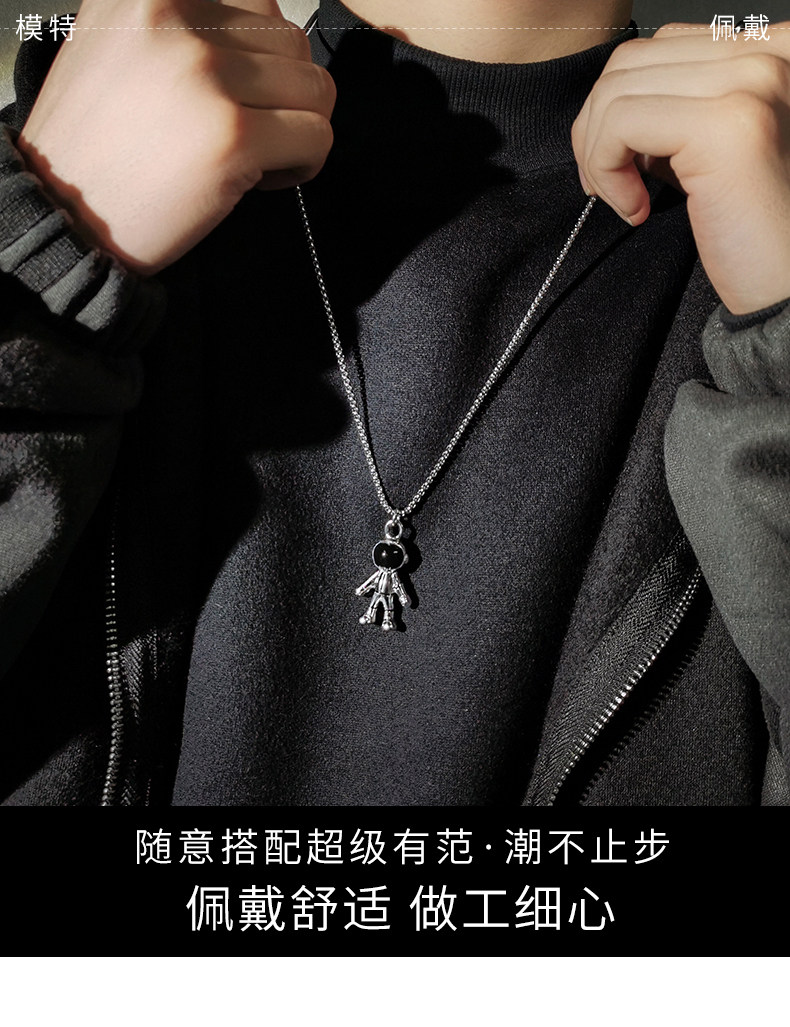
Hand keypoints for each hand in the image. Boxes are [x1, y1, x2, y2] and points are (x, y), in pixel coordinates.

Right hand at [16, 0, 335, 273]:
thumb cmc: (100, 144)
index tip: (234, 94)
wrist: (63, 216)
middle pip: (292, 44)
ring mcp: (206, 76)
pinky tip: (259, 181)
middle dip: (281, 97)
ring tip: (250, 156)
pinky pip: (317, 137)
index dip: (258, 56)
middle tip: (243, 134)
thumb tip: (264, 20)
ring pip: (315, 89)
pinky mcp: (232, 137)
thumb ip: (184, 21)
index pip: (258, 2)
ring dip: (296, 129)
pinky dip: (303, 164)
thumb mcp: (122, 44)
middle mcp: (176, 17)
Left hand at [572, 22, 789, 313]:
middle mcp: (770, 53)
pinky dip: (606, 169)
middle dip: (595, 129)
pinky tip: (637, 209)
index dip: (620, 105)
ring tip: (625, 199)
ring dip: (597, 154)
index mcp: (771, 51)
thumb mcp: (710, 150)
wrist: (788, 289)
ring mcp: (751, 82)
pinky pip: (619, 124)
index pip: (661, 45)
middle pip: (629, 62)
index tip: (623, 165)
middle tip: (609, 186)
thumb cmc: (754, 230)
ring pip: (616, 91)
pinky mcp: (725, 125)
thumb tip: (610, 105)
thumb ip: (677, 111)